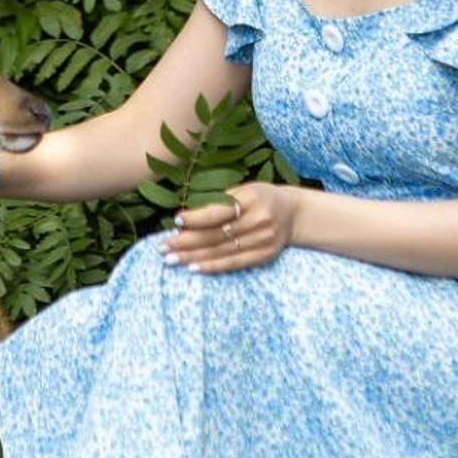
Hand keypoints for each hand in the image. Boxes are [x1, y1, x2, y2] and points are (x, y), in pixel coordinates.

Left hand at [161, 183, 303, 273]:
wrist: (295, 214)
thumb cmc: (261, 197)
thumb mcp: (244, 190)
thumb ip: (219, 201)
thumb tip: (186, 218)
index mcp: (252, 198)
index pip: (218, 212)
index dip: (196, 218)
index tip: (175, 221)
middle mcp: (259, 221)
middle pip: (216, 235)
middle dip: (186, 241)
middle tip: (163, 246)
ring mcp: (263, 240)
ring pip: (221, 251)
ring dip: (193, 256)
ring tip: (171, 259)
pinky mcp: (264, 256)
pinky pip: (234, 263)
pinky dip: (212, 266)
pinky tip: (193, 268)